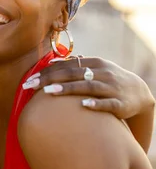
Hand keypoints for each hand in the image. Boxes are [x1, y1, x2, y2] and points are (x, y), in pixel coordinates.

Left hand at [22, 56, 154, 119]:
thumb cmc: (107, 81)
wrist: (139, 93)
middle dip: (49, 79)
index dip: (46, 72)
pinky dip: (96, 103)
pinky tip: (84, 105)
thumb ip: (73, 68)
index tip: (29, 80)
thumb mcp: (93, 70)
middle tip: (30, 85)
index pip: (66, 66)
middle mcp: (102, 73)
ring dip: (68, 89)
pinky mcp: (121, 103)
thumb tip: (50, 64)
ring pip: (88, 86)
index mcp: (93, 63)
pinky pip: (108, 103)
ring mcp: (112, 88)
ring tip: (48, 92)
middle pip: (72, 74)